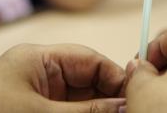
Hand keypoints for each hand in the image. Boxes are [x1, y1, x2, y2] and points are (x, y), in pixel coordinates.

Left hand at [0, 44, 125, 112]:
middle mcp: (38, 72)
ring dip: (96, 110)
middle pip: (87, 81)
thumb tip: (126, 105)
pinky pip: (64, 111)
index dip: (116, 78)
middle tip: (130, 111)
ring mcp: (33, 94)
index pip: (90, 60)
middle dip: (108, 98)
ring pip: (78, 100)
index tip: (136, 98)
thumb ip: (88, 112)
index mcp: (38, 58)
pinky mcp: (30, 110)